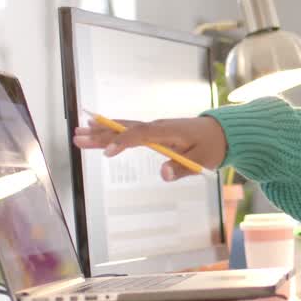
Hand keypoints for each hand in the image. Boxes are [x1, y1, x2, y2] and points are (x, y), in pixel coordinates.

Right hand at [72, 116, 227, 181]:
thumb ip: (181, 168)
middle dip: (102, 135)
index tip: (108, 153)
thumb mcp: (202, 160)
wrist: (221, 132)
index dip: (124, 142)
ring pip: (124, 128)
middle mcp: (157, 127)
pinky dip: (112, 131)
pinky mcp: (153, 131)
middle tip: (79, 138)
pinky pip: (129, 130)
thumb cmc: (212, 146)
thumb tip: (162, 173)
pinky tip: (96, 130)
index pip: (141, 135)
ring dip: (102, 131)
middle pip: (126, 129)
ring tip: (79, 133)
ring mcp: (154, 128)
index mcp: (169, 132)